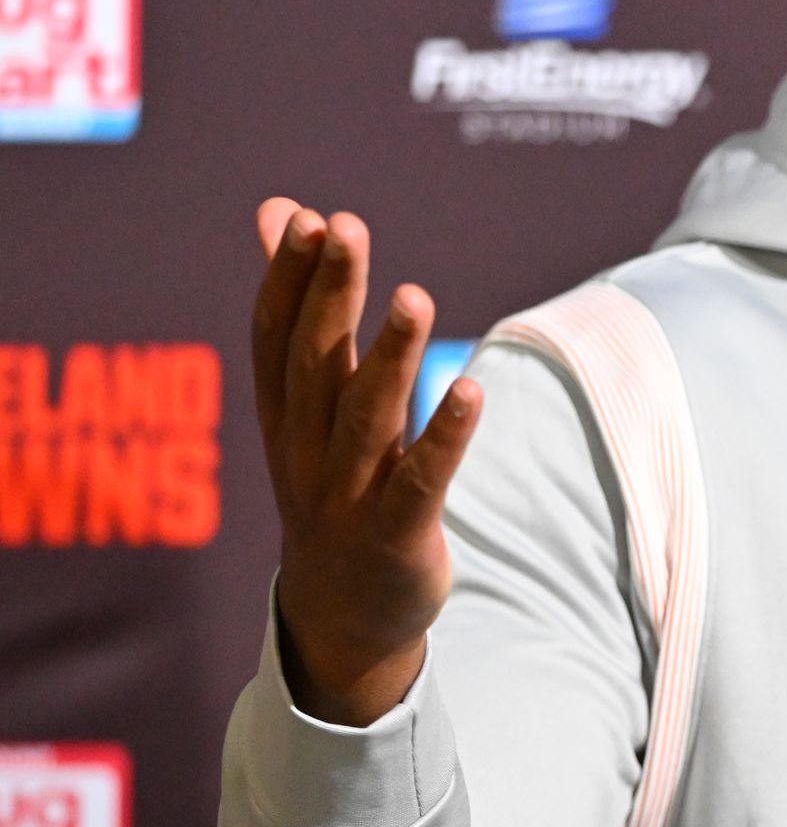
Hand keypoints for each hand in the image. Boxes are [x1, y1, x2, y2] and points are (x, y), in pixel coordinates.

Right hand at [249, 197, 482, 725]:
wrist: (342, 619)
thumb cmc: (332, 481)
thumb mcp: (307, 401)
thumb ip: (302, 304)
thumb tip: (280, 207)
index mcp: (285, 418)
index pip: (275, 339)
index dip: (287, 279)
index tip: (306, 219)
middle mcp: (308, 453)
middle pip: (315, 366)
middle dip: (330, 296)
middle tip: (348, 228)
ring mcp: (349, 498)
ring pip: (367, 419)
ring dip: (390, 357)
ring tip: (414, 296)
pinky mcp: (398, 535)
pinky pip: (421, 482)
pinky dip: (444, 437)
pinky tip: (470, 388)